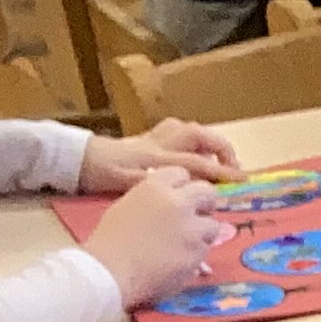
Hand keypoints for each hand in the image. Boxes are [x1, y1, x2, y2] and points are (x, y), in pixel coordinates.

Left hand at [74, 120, 238, 190]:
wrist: (78, 158)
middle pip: (198, 135)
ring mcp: (154, 138)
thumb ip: (155, 185)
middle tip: (232, 167)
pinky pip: (176, 131)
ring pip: (187, 128)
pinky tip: (191, 153)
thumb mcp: (127, 184)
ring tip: (215, 159)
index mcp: (157, 158)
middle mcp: (159, 143)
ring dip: (206, 141)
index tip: (242, 182)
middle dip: (221, 148)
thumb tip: (181, 192)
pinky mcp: (148, 137)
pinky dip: (190, 139)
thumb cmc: (102, 174)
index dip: (223, 172)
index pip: (198, 163)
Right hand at [81, 173, 226, 303]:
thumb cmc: (110, 241)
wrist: (111, 271)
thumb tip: (169, 199)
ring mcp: (191, 228)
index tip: (181, 196)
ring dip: (203, 232)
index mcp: (154, 187)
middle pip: (207, 192)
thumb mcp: (127, 206)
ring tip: (184, 243)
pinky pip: (206, 249)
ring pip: (213, 224)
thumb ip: (152, 199)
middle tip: (197, 215)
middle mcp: (177, 203)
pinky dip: (196, 254)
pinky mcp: (198, 252)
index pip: (181, 173)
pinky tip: (178, 260)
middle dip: (205, 203)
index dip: (183, 186)